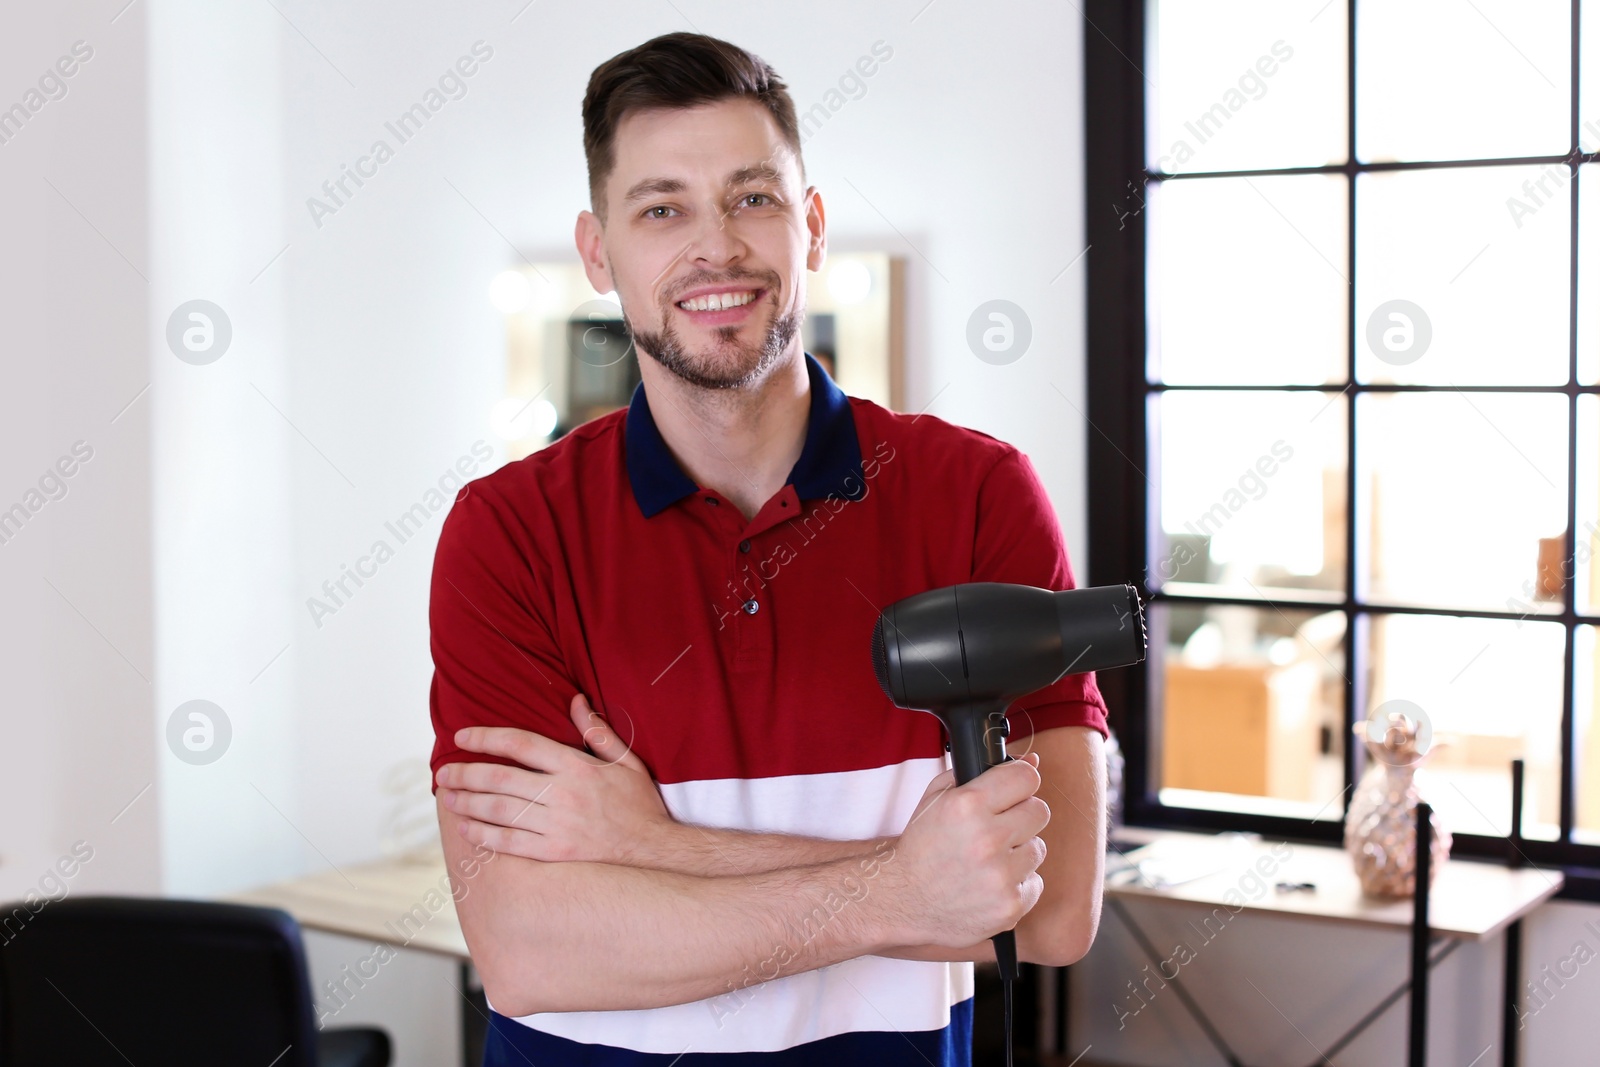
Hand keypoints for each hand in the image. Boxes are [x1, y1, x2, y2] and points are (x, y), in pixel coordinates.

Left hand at [436, 693, 673, 864]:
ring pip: (500, 811)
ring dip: (468, 803)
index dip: (487, 738)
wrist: (656, 852)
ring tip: (448, 798)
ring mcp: (558, 826)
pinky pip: (511, 843)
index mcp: (577, 766)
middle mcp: (564, 794)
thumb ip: (597, 731)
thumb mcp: (626, 761)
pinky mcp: (556, 854)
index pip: (522, 745)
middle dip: (466, 773)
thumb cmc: (639, 804)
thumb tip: (575, 700)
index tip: (463, 736)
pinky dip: (485, 835)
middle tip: (443, 773)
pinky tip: (468, 829)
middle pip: (501, 778)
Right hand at [884, 752, 1048, 949]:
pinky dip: (1017, 883)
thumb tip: (1032, 760)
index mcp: (967, 805)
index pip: (1027, 778)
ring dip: (1018, 852)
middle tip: (998, 827)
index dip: (1020, 782)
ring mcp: (1000, 876)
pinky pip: (1035, 882)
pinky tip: (990, 883)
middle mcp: (987, 839)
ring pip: (1038, 848)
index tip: (1013, 791)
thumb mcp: (937, 798)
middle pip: (1039, 811)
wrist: (903, 899)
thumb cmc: (922, 846)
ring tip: (988, 860)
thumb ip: (982, 773)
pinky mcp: (1010, 905)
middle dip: (1021, 816)